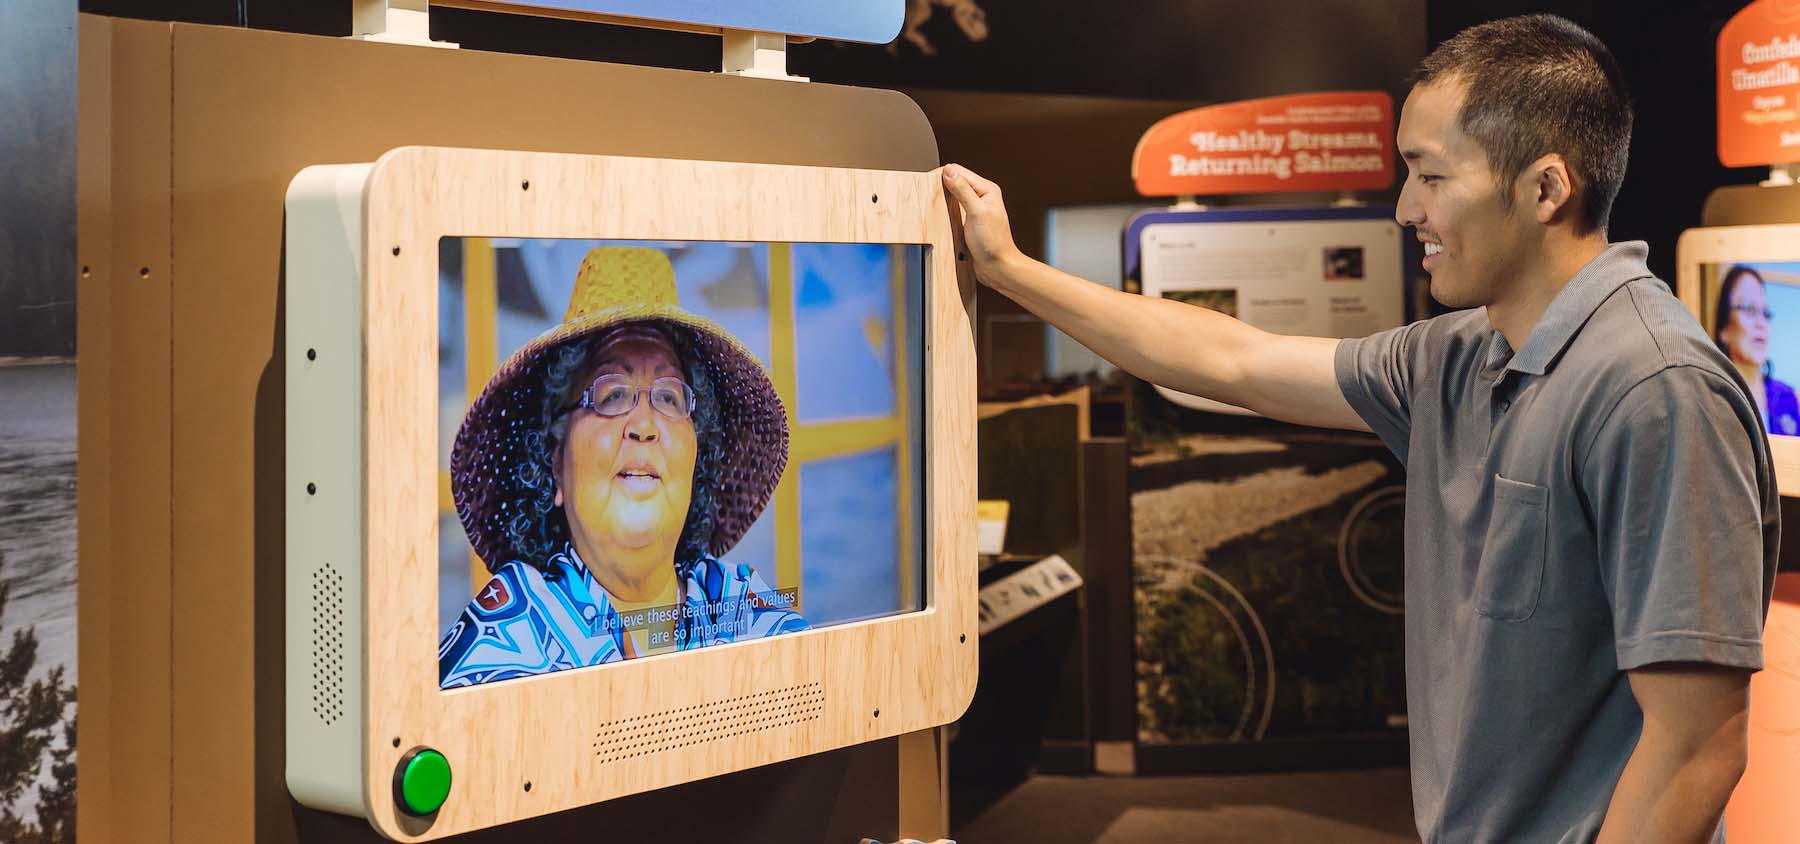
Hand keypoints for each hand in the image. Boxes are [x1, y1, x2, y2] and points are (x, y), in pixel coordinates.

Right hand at [940, 164, 1019, 284]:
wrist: (998, 267)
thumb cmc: (994, 243)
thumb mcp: (977, 212)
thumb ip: (963, 190)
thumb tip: (948, 171)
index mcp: (987, 189)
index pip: (959, 171)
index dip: (942, 175)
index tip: (928, 183)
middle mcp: (981, 196)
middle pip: (954, 181)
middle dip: (940, 185)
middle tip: (928, 193)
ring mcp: (974, 208)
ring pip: (952, 194)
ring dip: (941, 197)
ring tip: (931, 202)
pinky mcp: (968, 220)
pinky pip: (952, 208)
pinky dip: (943, 209)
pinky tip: (938, 214)